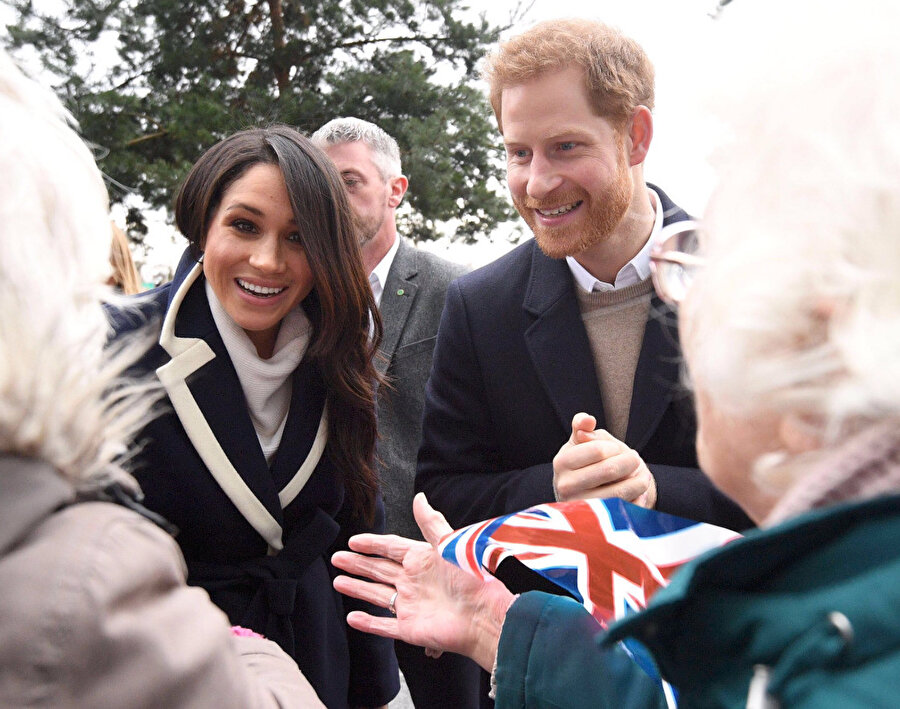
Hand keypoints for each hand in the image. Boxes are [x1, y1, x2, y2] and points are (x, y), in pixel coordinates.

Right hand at [332, 493, 516, 670]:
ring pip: (377, 595)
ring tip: (338, 581)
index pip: (391, 548)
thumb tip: (419, 498)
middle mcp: (414, 581)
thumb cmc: (472, 578)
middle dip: (358, 564)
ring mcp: (410, 605)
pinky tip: (352, 617)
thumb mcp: (449, 544)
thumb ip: (431, 522)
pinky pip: (383, 625)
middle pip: (379, 570)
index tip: (354, 540)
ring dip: (357, 588)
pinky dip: (368, 623)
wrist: (484, 615)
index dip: (372, 544)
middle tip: (338, 558)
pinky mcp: (409, 628)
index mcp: (422, 560)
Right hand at [552, 413, 656, 507]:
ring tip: (642, 477)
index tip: (618, 449)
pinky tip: (637, 495)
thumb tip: (586, 420)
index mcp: (562, 462)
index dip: (615, 447)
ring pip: (619, 492)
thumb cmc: (584, 464)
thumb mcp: (580, 443)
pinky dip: (636, 501)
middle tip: (636, 460)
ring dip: (638, 482)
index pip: (599, 450)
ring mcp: (580, 505)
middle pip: (610, 469)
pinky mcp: (595, 522)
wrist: (581, 496)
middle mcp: (566, 486)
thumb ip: (582, 427)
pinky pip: (624, 510)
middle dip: (630, 462)